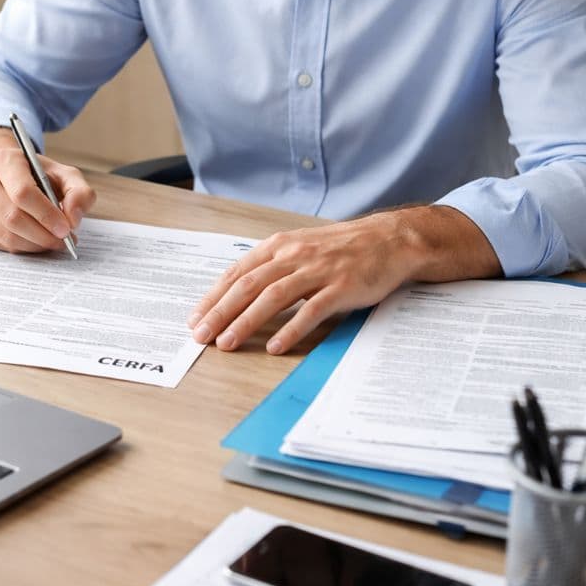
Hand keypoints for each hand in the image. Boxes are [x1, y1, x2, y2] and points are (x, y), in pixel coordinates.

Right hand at [0, 127, 95, 252]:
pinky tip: (35, 241)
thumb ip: (79, 193)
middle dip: (42, 235)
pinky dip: (22, 248)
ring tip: (53, 242)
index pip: (23, 193)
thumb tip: (73, 218)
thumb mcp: (65, 175)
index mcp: (5, 160)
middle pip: (12, 217)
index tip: (65, 230)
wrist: (8, 176)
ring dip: (34, 245)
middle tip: (63, 241)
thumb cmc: (39, 176)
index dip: (46, 215)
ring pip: (5, 235)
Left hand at [188, 207, 499, 354]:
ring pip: (273, 297)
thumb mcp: (300, 247)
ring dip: (246, 321)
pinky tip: (275, 345)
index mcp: (280, 246)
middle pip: (248, 285)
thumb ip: (272, 266)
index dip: (213, 297)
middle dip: (220, 312)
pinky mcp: (342, 287)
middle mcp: (295, 254)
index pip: (238, 273)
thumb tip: (238, 292)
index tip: (195, 318)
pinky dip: (291, 328)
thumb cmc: (342, 248)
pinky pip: (312, 310)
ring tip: (227, 343)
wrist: (390, 240)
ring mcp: (319, 270)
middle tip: (200, 336)